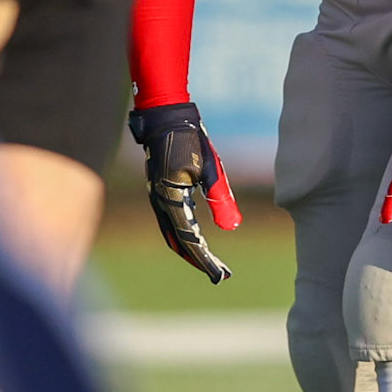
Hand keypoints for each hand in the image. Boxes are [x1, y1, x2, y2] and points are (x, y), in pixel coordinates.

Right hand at [128, 101, 241, 284]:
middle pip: (179, 242)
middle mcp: (160, 202)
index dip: (204, 259)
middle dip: (199, 260)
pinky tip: (196, 239)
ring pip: (172, 234)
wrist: (166, 116)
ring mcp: (158, 198)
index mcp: (171, 198)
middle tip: (220, 274)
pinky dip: (182, 236)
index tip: (220, 274)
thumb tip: (232, 228)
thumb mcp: (209, 168)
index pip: (189, 238)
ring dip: (190, 250)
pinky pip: (170, 222)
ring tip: (209, 263)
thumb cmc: (190, 139)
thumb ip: (219, 198)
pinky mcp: (161, 193)